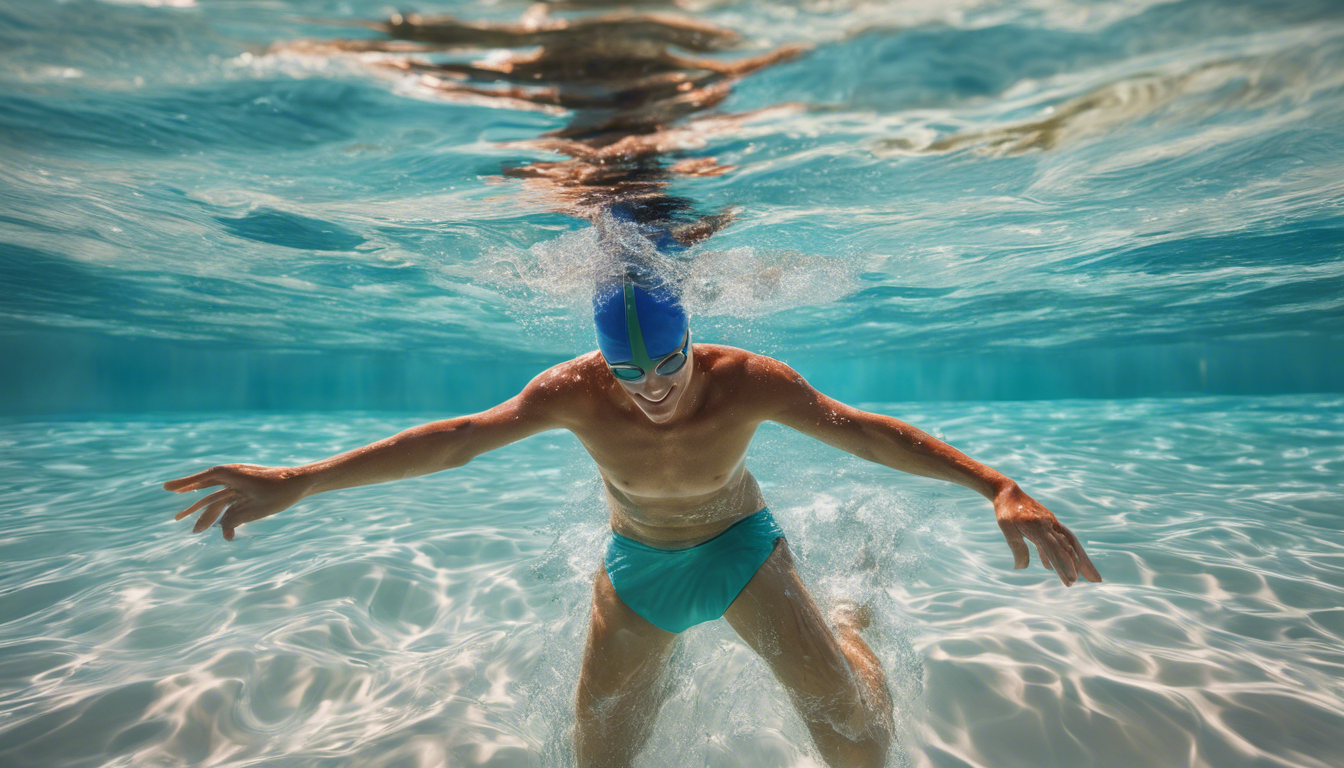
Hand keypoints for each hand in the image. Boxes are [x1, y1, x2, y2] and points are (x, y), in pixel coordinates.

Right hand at [164, 464, 308, 540]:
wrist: (302, 483)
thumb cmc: (281, 492)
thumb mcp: (257, 509)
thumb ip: (236, 518)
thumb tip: (223, 530)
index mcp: (233, 475)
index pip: (204, 479)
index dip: (185, 483)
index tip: (168, 488)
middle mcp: (234, 479)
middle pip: (209, 494)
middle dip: (193, 508)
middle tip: (176, 518)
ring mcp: (241, 487)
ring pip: (220, 502)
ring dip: (209, 517)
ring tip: (194, 531)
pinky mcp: (249, 494)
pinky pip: (233, 506)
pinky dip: (229, 519)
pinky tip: (227, 534)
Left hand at [994, 484, 1101, 586]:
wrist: (1008, 491)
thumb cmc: (1006, 509)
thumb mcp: (1006, 527)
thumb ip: (1017, 546)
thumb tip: (1021, 568)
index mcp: (1040, 526)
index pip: (1055, 549)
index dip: (1064, 565)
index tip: (1071, 581)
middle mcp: (1050, 525)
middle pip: (1071, 547)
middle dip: (1084, 564)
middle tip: (1097, 580)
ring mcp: (1051, 524)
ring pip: (1069, 544)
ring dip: (1079, 560)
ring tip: (1085, 576)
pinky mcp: (1048, 524)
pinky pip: (1058, 541)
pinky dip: (1058, 554)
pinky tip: (1050, 567)